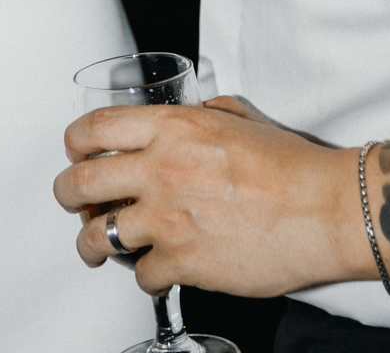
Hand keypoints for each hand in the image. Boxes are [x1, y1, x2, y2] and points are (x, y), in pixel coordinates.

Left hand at [54, 96, 367, 297]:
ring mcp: (167, 220)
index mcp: (172, 129)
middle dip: (67, 194)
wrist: (323, 210)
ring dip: (90, 243)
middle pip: (81, 182)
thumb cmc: (290, 165)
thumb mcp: (240, 118)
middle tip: (70, 200)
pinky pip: (141, 275)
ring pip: (98, 236)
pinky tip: (156, 270)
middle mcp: (160, 171)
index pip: (95, 128)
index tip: (74, 152)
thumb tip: (195, 113)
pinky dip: (145, 276)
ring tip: (94, 247)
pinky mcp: (183, 263)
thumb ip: (205, 115)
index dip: (74, 142)